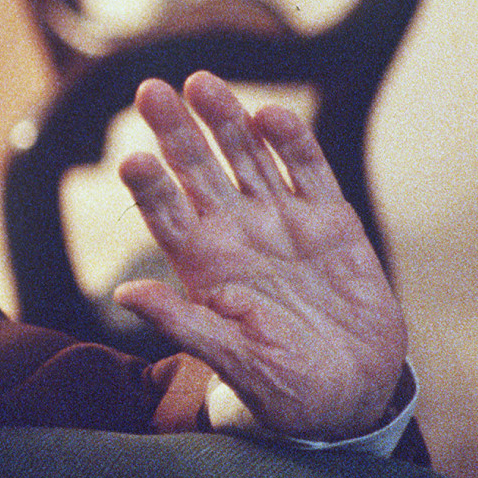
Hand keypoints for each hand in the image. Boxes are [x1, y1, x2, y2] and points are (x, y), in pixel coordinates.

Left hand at [112, 72, 405, 440]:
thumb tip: (125, 293)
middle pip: (197, 171)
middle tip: (149, 90)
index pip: (164, 213)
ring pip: (246, 158)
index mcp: (201, 263)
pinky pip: (308, 172)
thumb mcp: (229, 359)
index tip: (131, 160)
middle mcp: (235, 232)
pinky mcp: (330, 220)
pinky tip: (270, 115)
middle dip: (175, 131)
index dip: (148, 186)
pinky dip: (291, 143)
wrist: (351, 393)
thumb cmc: (281, 385)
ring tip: (202, 84)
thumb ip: (181, 323)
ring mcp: (282, 221)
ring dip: (225, 121)